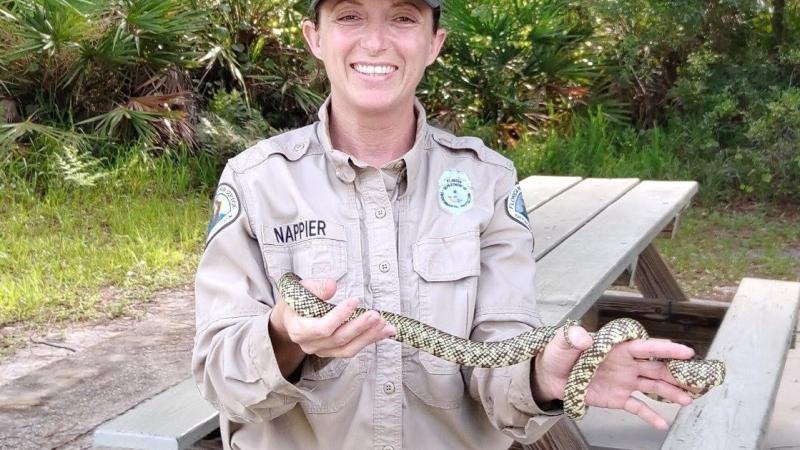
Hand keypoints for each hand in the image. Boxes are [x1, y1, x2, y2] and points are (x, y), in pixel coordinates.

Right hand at [270, 278, 395, 357]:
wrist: (290, 319)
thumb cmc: (296, 301)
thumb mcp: (300, 289)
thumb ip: (315, 287)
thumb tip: (332, 286)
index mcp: (298, 329)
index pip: (322, 328)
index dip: (340, 316)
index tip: (355, 300)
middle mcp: (310, 344)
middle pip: (338, 339)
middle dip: (359, 327)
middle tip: (376, 315)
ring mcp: (322, 351)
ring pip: (347, 348)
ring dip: (369, 337)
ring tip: (386, 325)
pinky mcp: (333, 352)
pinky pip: (352, 349)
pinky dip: (369, 340)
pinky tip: (384, 332)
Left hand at [532, 324, 695, 429]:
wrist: (550, 375)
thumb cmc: (559, 353)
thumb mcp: (563, 341)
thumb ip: (574, 337)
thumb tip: (584, 337)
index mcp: (617, 347)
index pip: (645, 347)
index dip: (666, 349)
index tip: (686, 351)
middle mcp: (626, 364)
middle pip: (656, 368)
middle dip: (677, 373)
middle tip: (697, 378)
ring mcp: (624, 382)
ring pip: (653, 387)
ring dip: (671, 392)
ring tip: (688, 399)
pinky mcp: (617, 398)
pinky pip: (637, 407)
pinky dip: (650, 415)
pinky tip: (663, 422)